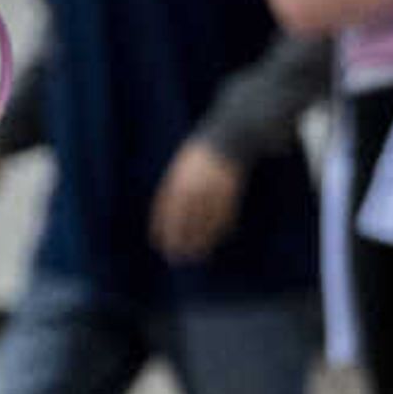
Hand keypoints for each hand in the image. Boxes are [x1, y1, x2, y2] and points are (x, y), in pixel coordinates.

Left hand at [148, 137, 244, 261]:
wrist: (229, 136)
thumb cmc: (200, 155)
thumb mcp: (182, 168)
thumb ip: (174, 190)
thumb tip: (165, 220)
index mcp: (180, 180)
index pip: (167, 210)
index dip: (163, 229)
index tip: (160, 245)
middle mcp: (196, 185)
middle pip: (186, 219)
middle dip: (181, 240)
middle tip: (177, 257)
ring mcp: (215, 188)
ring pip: (207, 221)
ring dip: (202, 240)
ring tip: (197, 255)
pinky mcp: (231, 190)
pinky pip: (225, 214)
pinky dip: (221, 228)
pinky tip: (218, 238)